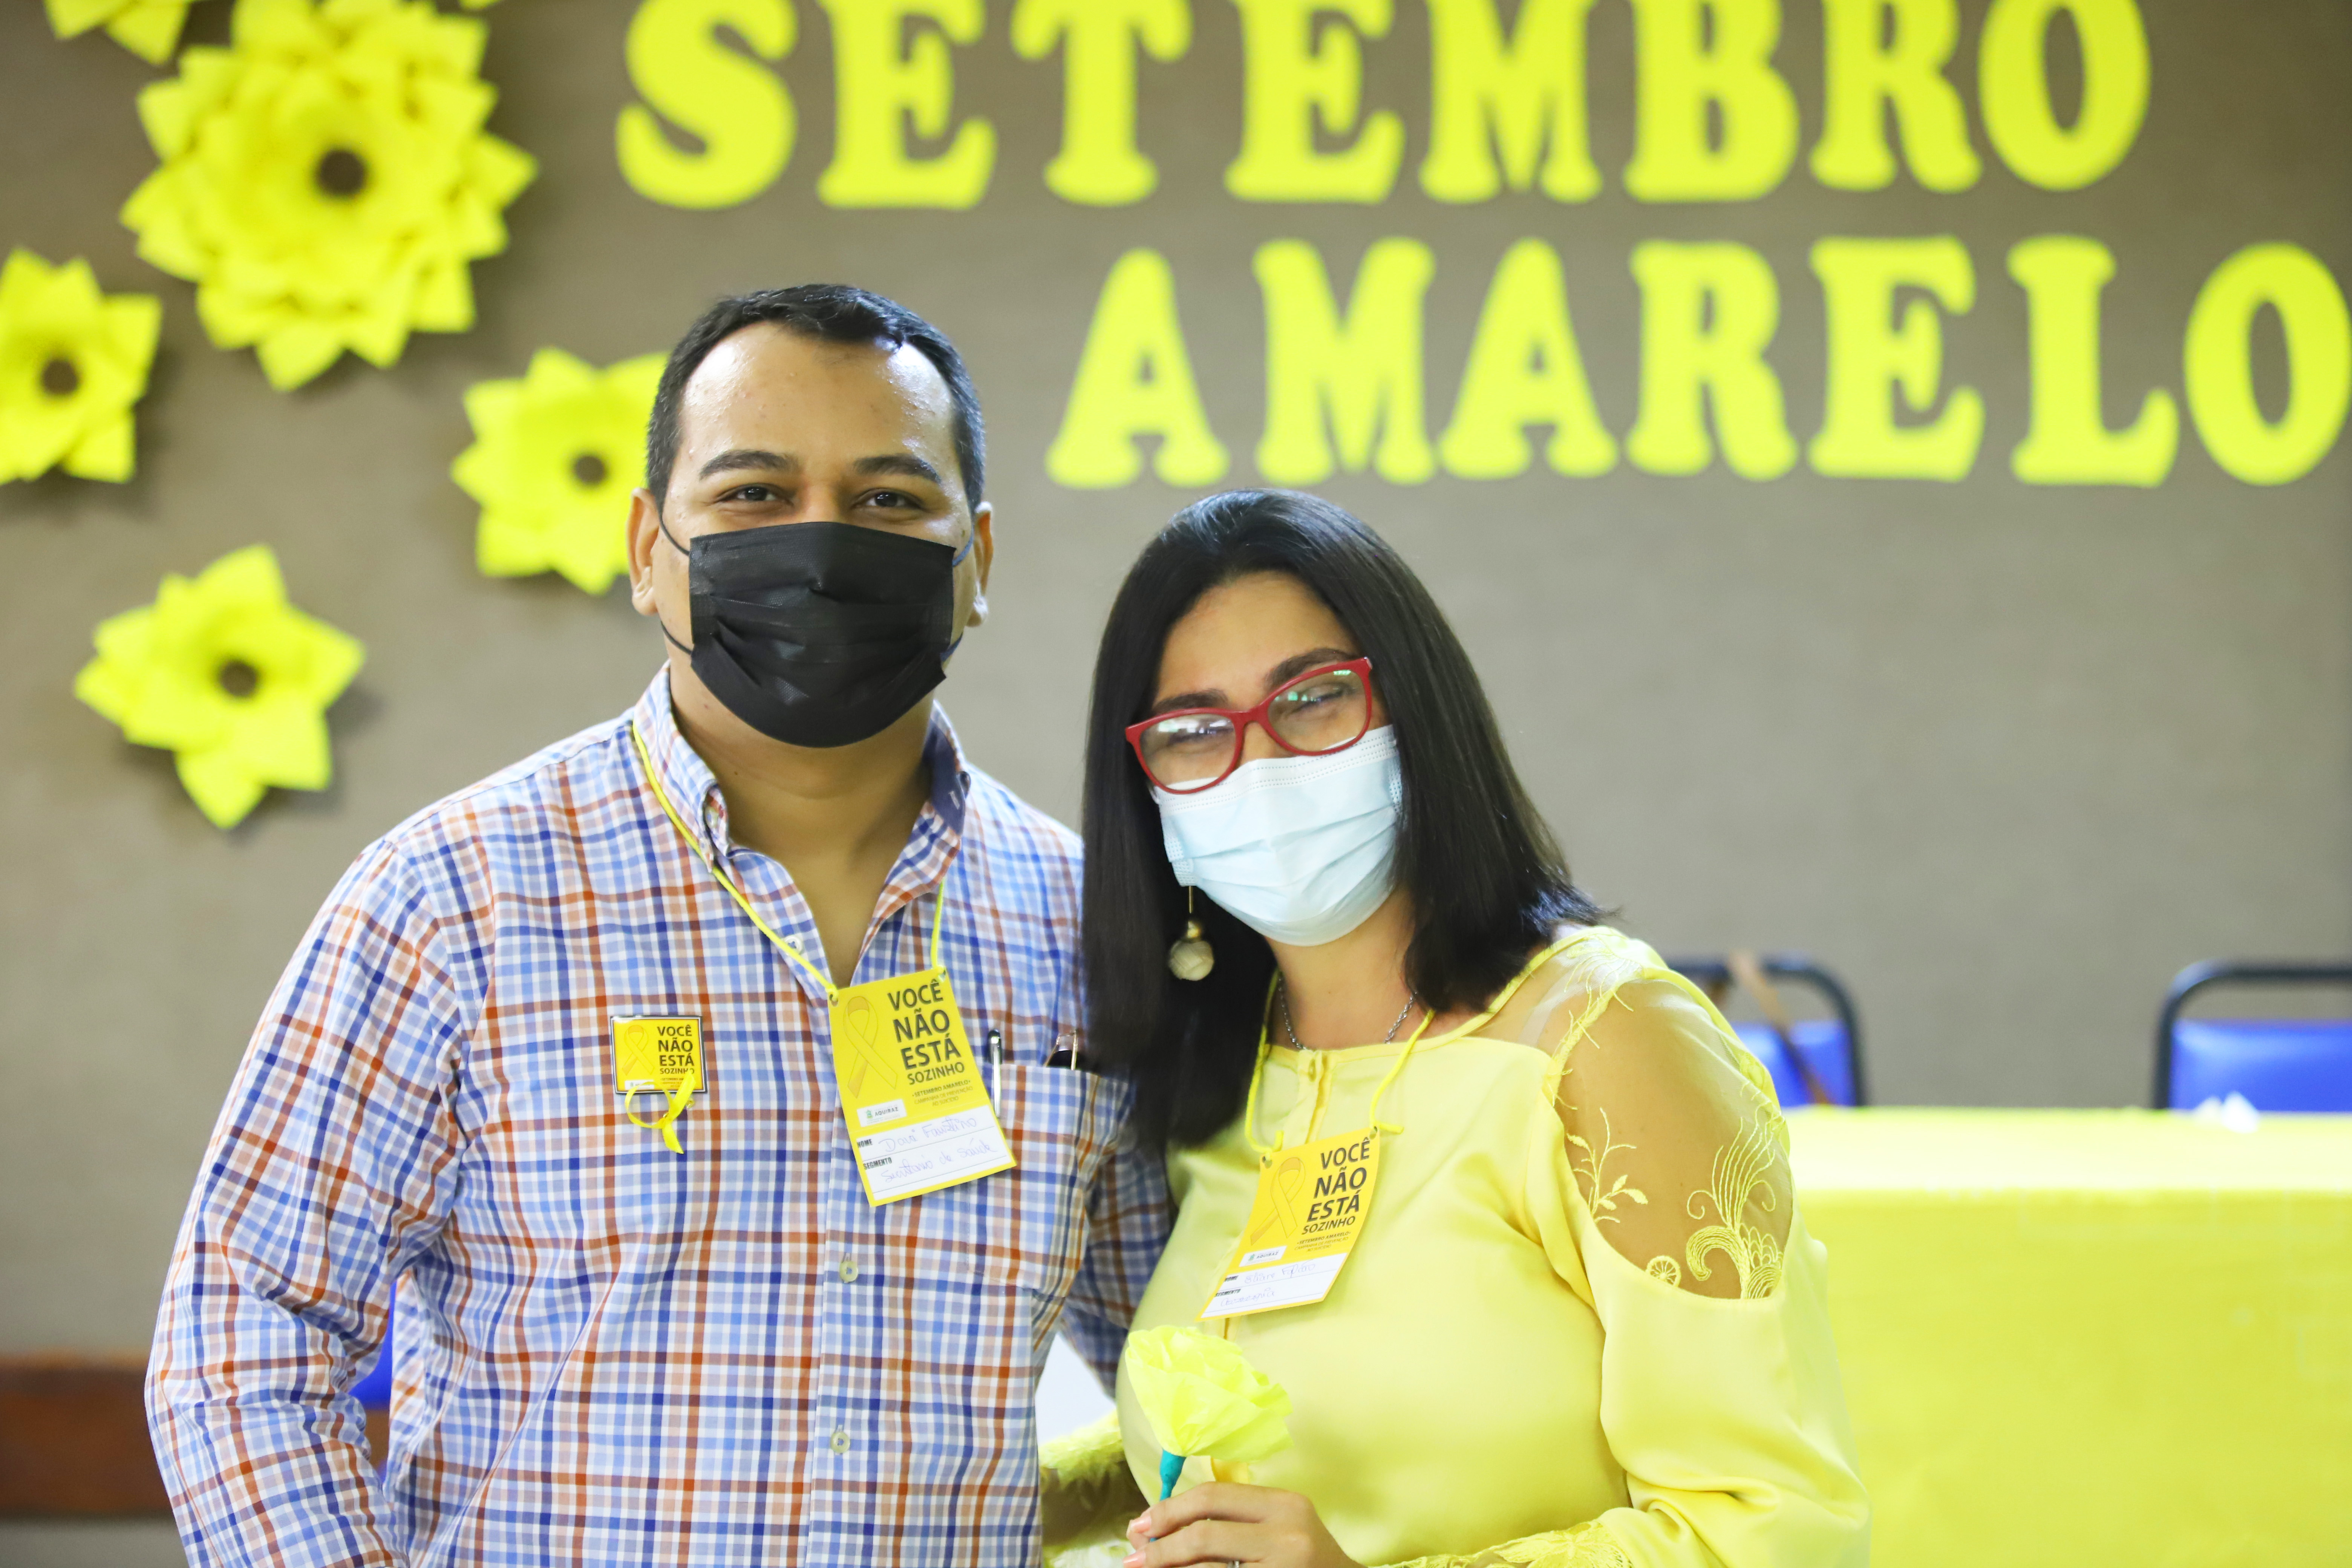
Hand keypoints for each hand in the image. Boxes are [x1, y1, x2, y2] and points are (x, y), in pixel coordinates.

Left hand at [1124, 1483, 1361, 1567]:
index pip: (1213, 1496)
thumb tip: (1151, 1527)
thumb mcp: (1278, 1528)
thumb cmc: (1306, 1562)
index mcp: (1285, 1504)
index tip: (1141, 1525)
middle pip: (1204, 1532)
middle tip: (1133, 1558)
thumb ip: (1229, 1520)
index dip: (1169, 1509)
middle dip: (1160, 1545)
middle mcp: (1287, 1535)